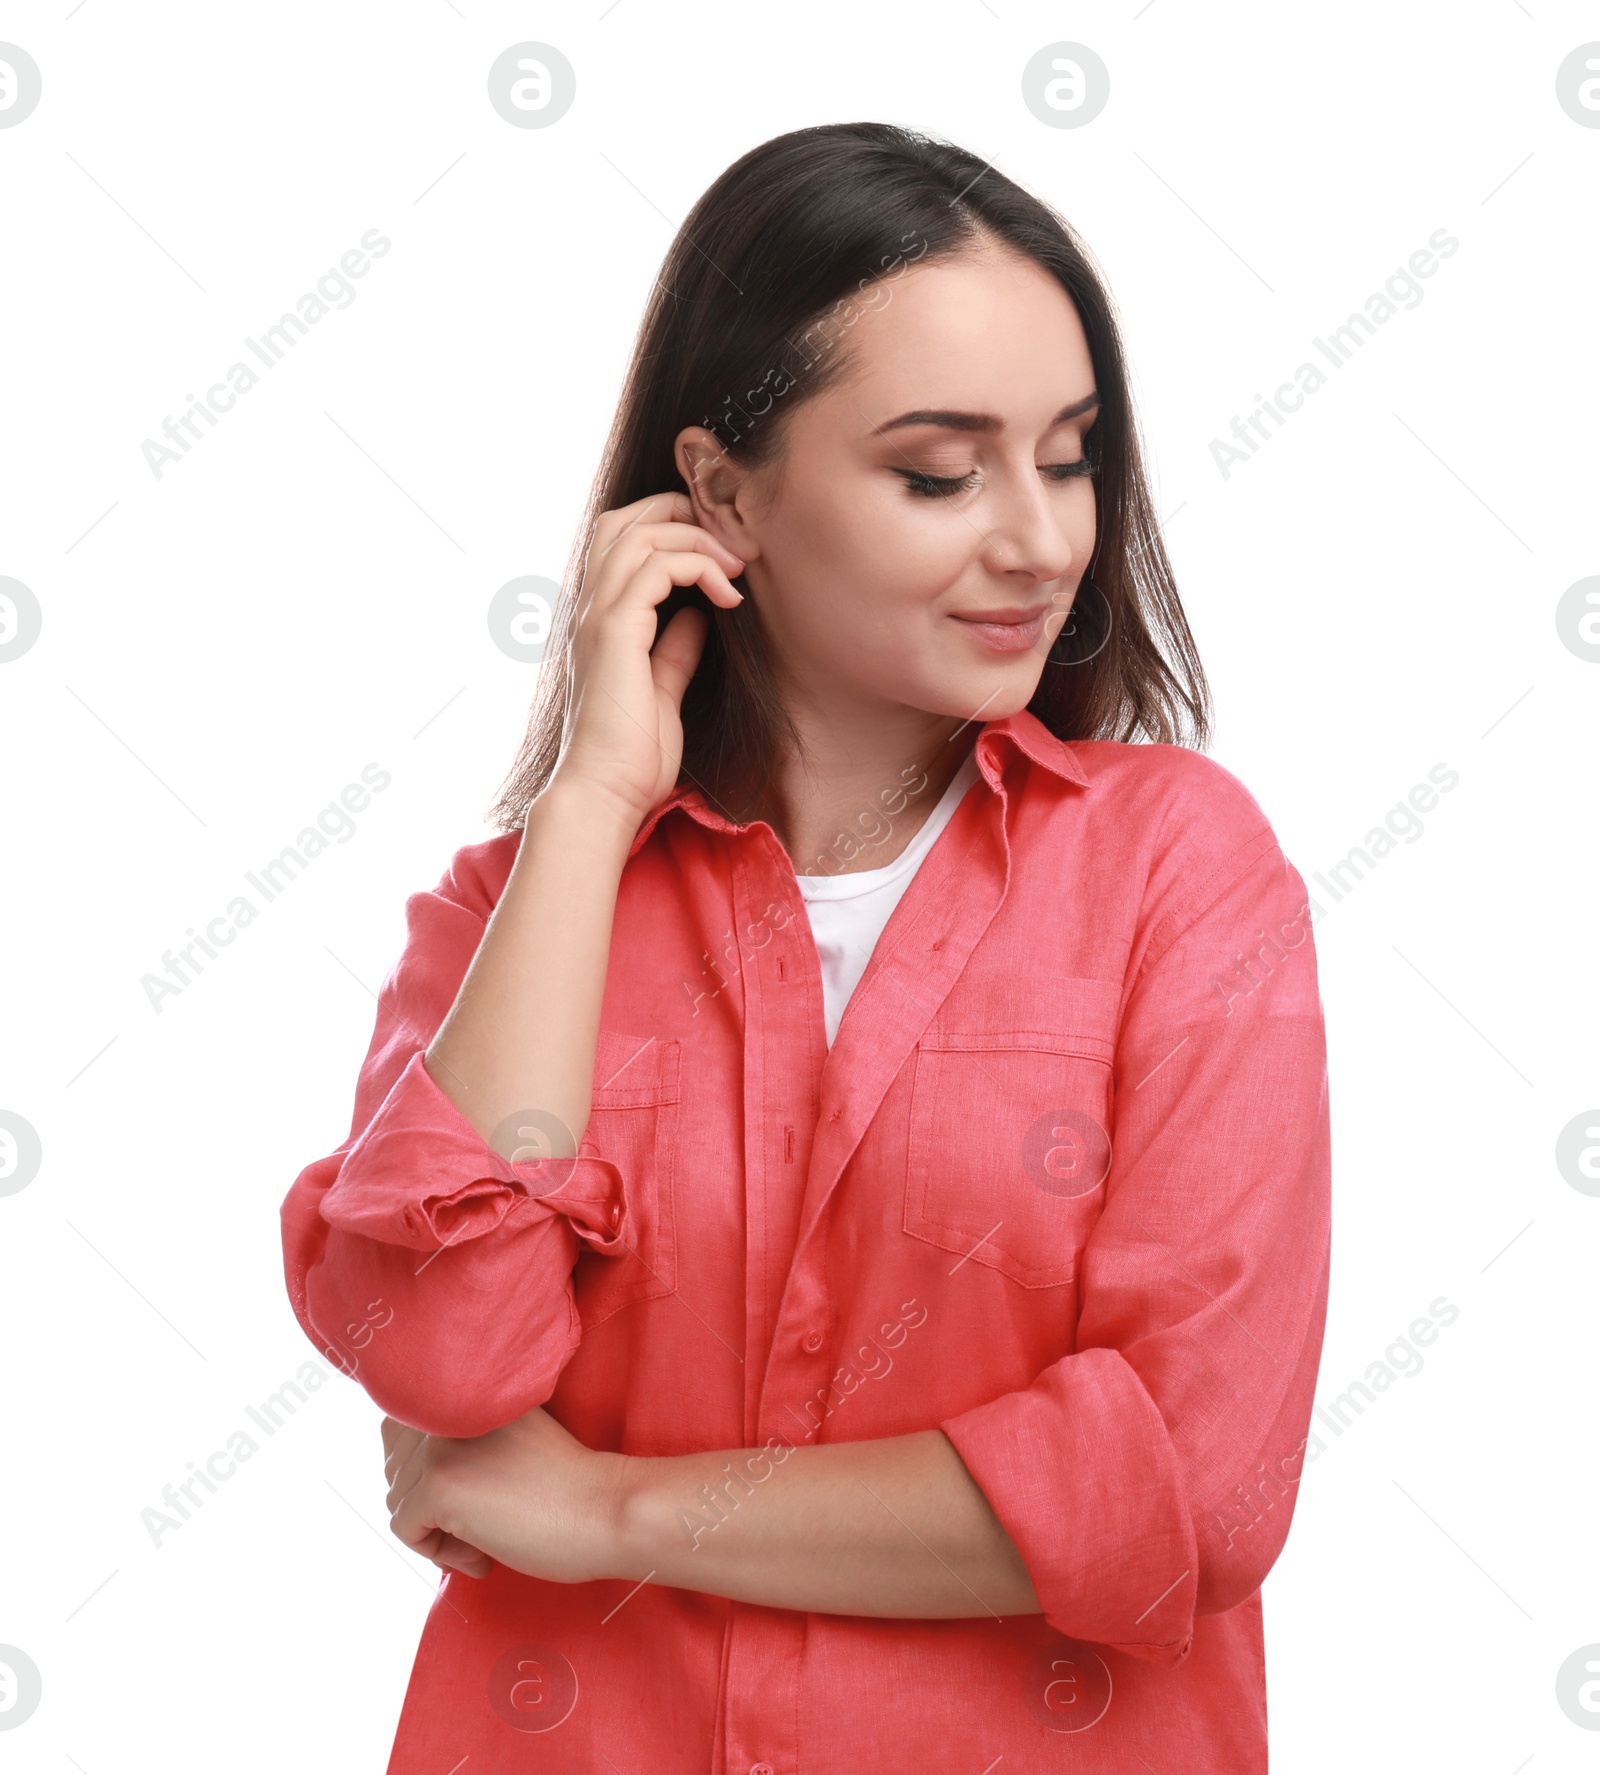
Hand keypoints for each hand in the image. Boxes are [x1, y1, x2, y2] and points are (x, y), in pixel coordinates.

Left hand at [381, 1406, 630, 1583]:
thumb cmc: (566, 1486)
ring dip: (436, 1530)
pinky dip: (439, 1553)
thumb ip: (461, 1435)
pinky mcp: (439, 1485)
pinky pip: (405, 1530)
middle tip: (480, 1519)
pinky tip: (484, 1552)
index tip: (473, 1495)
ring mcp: (441, 1444)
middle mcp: (448, 1408)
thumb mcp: (506, 1438)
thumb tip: (401, 1471)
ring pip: (397, 1500)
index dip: (427, 1470)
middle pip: (394, 1466)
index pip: (401, 1426)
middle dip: (426, 1503)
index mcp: (467, 1390)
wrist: (606, 1508)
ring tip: (487, 1536)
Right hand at [555, 489, 745, 825]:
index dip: (672, 527)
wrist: (607, 792)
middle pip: (627, 519)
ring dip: (699, 539)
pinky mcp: (615, 631)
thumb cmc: (632, 755)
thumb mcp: (662, 690)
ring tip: (738, 568)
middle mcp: (591, 608)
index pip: (624, 539)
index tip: (722, 556)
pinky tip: (729, 597)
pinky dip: (699, 567)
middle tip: (732, 546)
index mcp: (600, 620)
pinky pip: (657, 566)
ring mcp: (598, 617)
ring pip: (642, 533)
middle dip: (683, 515)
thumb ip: (674, 649)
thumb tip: (697, 617)